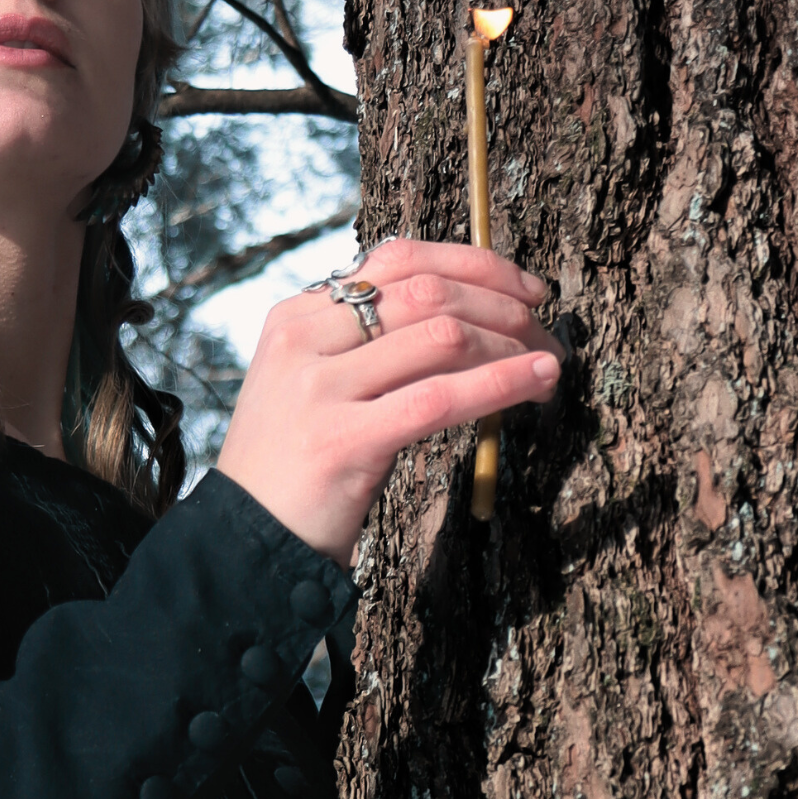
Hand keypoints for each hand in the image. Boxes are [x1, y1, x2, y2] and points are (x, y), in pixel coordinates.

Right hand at [216, 237, 564, 566]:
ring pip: (441, 335)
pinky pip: (439, 398)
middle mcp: (303, 341)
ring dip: (511, 344)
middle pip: (427, 292)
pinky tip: (537, 381)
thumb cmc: (297, 466)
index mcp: (296, 316)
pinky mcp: (342, 440)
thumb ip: (367, 344)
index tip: (524, 287)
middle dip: (503, 306)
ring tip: (549, 363)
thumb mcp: (316, 384)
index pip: (398, 258)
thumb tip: (465, 314)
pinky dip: (501, 383)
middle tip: (547, 332)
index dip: (473, 263)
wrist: (248, 540)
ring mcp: (318, 390)